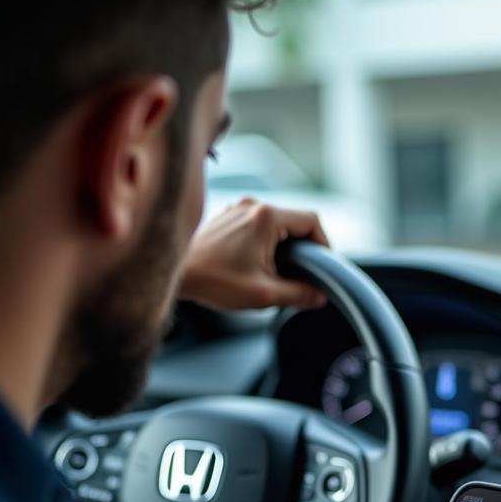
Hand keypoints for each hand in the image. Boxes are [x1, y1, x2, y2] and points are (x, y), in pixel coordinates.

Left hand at [179, 198, 329, 310]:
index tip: (322, 266)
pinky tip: (255, 264)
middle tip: (300, 274)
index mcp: (266, 218)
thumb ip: (298, 294)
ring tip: (275, 271)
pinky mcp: (228, 215)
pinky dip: (265, 241)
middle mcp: (253, 206)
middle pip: (295, 221)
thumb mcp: (264, 294)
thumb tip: (320, 296)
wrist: (175, 274)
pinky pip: (258, 224)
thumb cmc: (213, 281)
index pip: (312, 221)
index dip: (324, 244)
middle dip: (303, 248)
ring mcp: (238, 208)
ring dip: (283, 245)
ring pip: (277, 223)